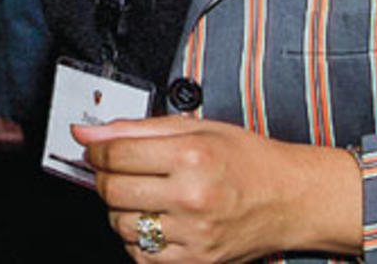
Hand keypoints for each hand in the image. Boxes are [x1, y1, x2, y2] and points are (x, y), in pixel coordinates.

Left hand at [74, 118, 361, 261]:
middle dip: (104, 179)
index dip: (97, 150)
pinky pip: (143, 255)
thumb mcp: (194, 127)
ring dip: (119, 210)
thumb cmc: (245, 158)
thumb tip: (86, 133)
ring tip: (138, 195)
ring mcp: (195, 234)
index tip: (96, 149)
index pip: (117, 154)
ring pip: (123, 226)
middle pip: (114, 191)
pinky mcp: (199, 262)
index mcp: (192, 154)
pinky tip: (153, 220)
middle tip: (114, 171)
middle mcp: (193, 196)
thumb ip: (136, 128)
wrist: (290, 198)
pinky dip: (137, 238)